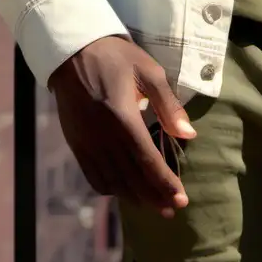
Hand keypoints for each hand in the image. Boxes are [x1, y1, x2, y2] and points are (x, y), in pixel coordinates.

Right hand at [49, 35, 195, 215]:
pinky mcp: (75, 144)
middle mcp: (102, 136)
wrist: (72, 51)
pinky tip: (124, 191)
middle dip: (154, 197)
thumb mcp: (149, 72)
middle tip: (173, 209)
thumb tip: (189, 134)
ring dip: (134, 197)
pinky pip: (93, 175)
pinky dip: (110, 188)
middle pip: (131, 177)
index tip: (181, 199)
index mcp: (123, 118)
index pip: (147, 161)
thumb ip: (169, 105)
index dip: (165, 183)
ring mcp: (86, 142)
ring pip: (112, 181)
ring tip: (153, 205)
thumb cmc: (116, 58)